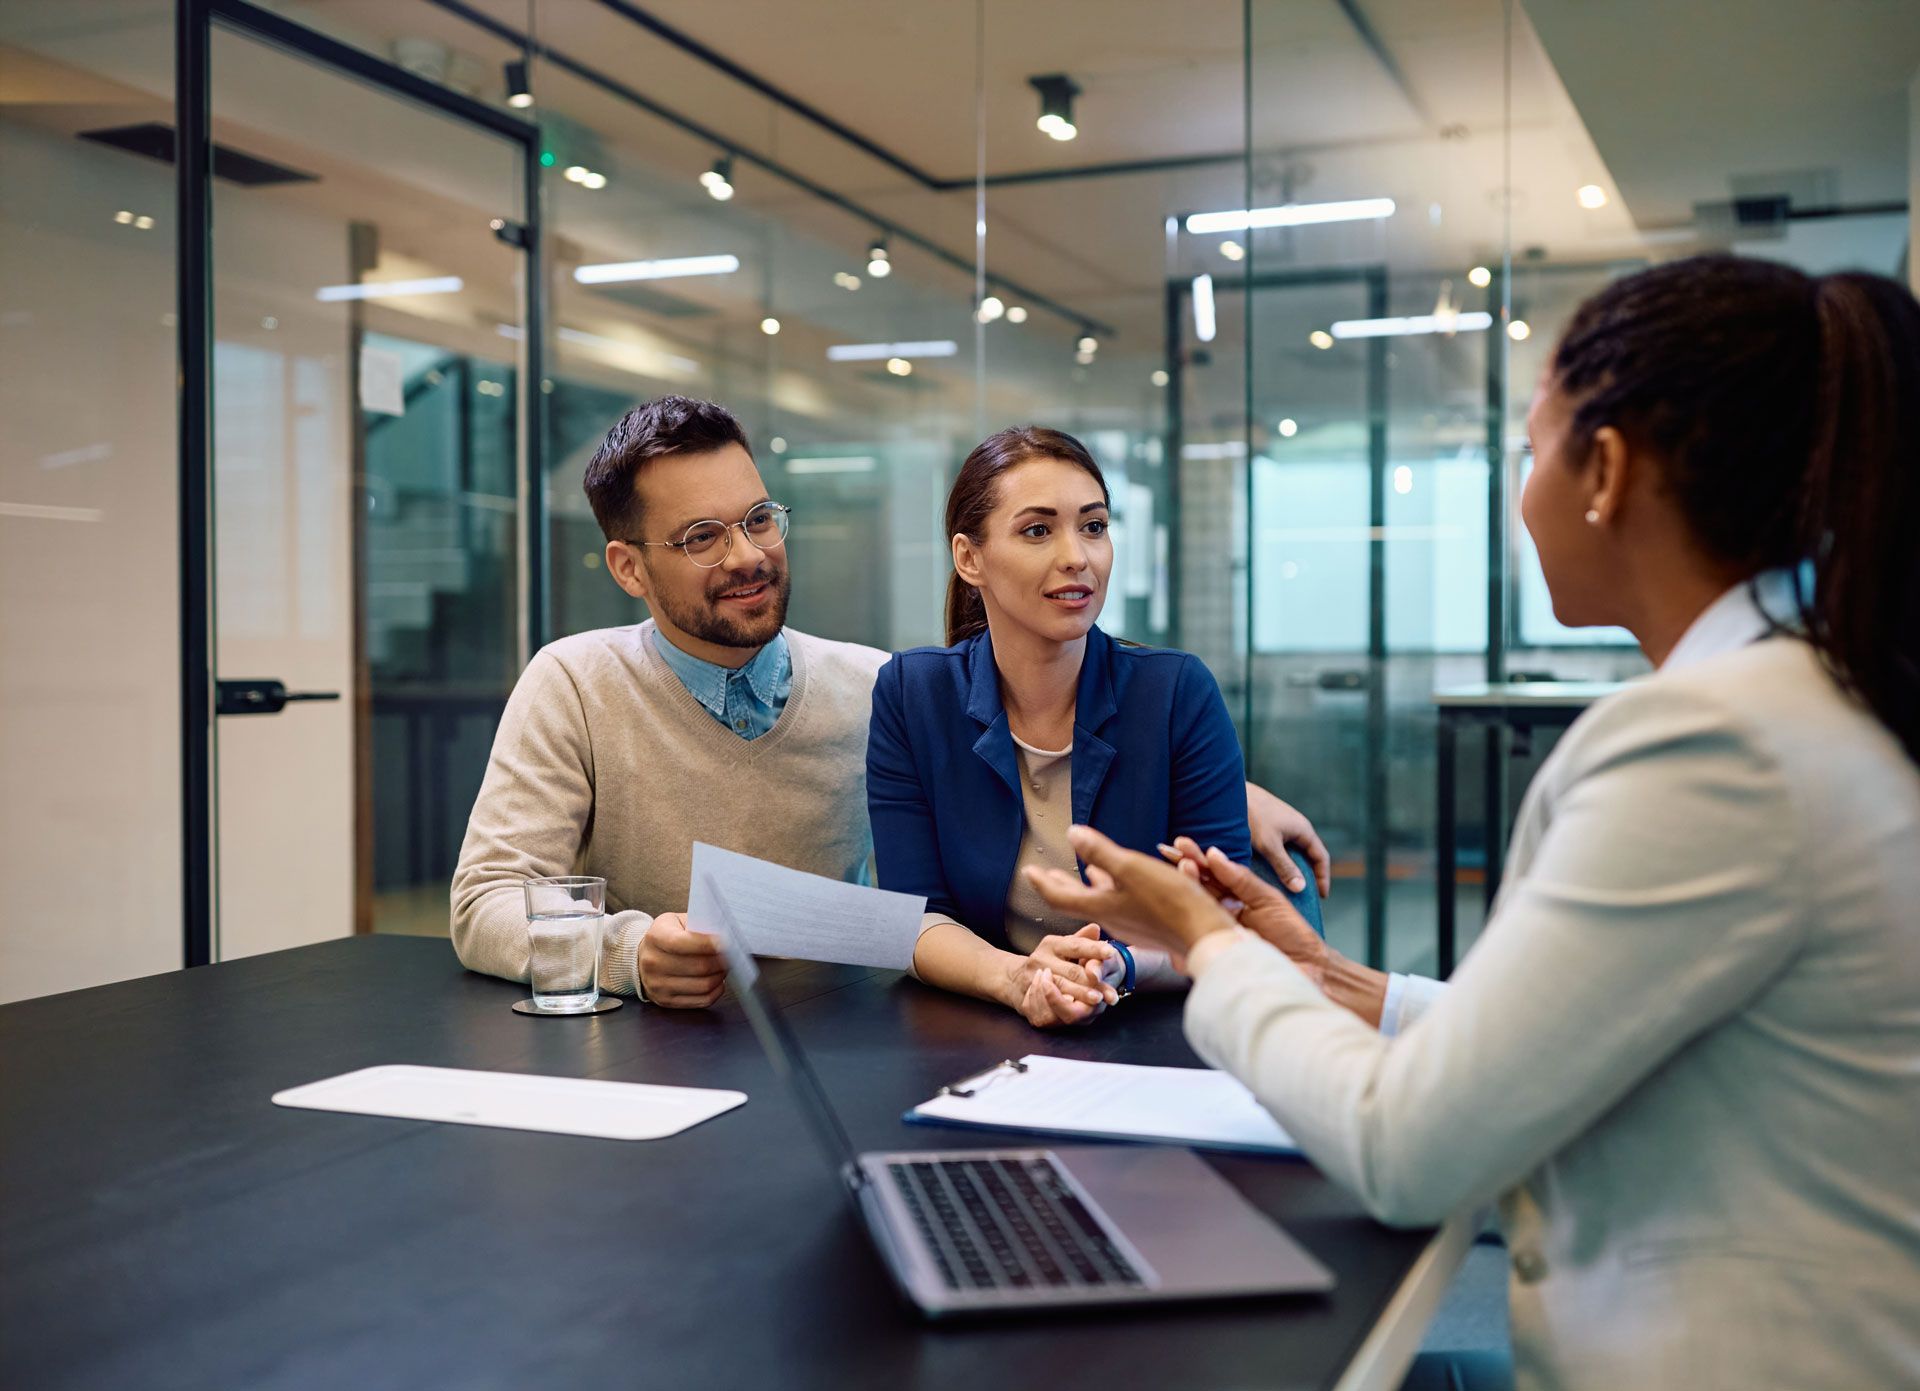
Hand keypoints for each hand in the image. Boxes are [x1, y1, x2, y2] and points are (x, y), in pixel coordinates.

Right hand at [637, 912, 727, 1007]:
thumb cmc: (668, 935)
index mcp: (655, 937)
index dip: (709, 944)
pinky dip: (716, 991)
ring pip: (703, 985)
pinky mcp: (666, 1001)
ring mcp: (657, 985)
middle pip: (699, 966)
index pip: (684, 943)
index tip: (727, 942)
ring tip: (725, 967)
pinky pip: (701, 1000)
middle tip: (733, 955)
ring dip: (721, 976)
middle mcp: (653, 963)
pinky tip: (718, 981)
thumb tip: (725, 935)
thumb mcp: (677, 921)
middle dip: (722, 961)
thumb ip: (698, 925)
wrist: (645, 956)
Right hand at [1008, 925, 1116, 1027]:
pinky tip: (1078, 1009)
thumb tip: (1096, 928)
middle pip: (1072, 972)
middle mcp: (1040, 959)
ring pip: (1061, 989)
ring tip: (1098, 1000)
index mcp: (1051, 944)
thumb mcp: (1063, 946)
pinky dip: (1063, 1008)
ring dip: (1081, 996)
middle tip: (1110, 989)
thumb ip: (1081, 940)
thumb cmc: (1048, 960)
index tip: (1111, 952)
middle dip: (1093, 981)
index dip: (1094, 949)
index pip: (1076, 945)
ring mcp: (1032, 979)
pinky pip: (1048, 1005)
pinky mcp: (1028, 996)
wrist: (1014, 978)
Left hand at [1024, 830, 1236, 957]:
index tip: (1028, 871)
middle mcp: (1112, 919)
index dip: (1042, 883)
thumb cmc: (1170, 902)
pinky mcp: (1149, 925)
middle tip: (1044, 875)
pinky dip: (1110, 891)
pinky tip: (1120, 884)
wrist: (1206, 936)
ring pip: (1099, 903)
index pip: (1060, 897)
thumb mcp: (1132, 869)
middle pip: (1077, 902)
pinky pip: (1119, 905)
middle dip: (1059, 885)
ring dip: (1085, 887)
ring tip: (1080, 873)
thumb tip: (1071, 834)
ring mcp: (1131, 924)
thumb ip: (1100, 852)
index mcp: (1102, 906)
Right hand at [1190, 846, 1330, 988]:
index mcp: (1234, 898)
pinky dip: (1187, 920)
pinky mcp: (1214, 951)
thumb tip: (1214, 855)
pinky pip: (1196, 936)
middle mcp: (1221, 913)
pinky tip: (1182, 904)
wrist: (1307, 968)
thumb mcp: (1268, 899)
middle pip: (1197, 888)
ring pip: (1194, 908)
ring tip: (1185, 868)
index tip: (1180, 843)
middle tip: (1175, 853)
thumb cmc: (1292, 934)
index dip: (1195, 858)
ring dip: (1187, 886)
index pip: (1210, 875)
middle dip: (1185, 868)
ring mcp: (1216, 932)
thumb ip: (1241, 879)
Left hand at [1246, 780, 1331, 897]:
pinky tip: (1268, 873)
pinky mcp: (1268, 825)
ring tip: (1285, 889)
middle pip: (1307, 855)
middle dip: (1307, 875)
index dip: (1323, 877)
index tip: (1322, 896)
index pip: (1321, 857)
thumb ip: (1285, 866)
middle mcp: (1295, 827)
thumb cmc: (1251, 815)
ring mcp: (1282, 825)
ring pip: (1292, 852)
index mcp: (1303, 829)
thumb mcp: (1269, 845)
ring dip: (1291, 869)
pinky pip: (1279, 848)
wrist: (1229, 792)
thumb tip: (1300, 887)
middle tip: (1303, 897)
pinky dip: (1278, 861)